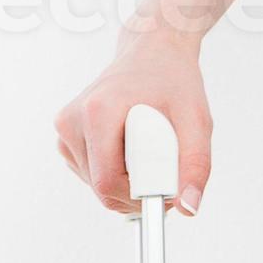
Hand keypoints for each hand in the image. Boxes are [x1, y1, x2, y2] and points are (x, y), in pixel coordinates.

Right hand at [55, 32, 212, 215]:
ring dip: (128, 185)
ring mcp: (66, 130)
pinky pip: (92, 177)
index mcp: (98, 112)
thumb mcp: (196, 121)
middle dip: (137, 193)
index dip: (140, 197)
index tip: (165, 185)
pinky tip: (131, 151)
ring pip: (97, 187)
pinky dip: (116, 176)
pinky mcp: (67, 138)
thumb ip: (196, 166)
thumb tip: (189, 207)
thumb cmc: (172, 81)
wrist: (152, 54)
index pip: (108, 183)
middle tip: (164, 168)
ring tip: (148, 153)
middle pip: (102, 189)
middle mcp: (73, 120)